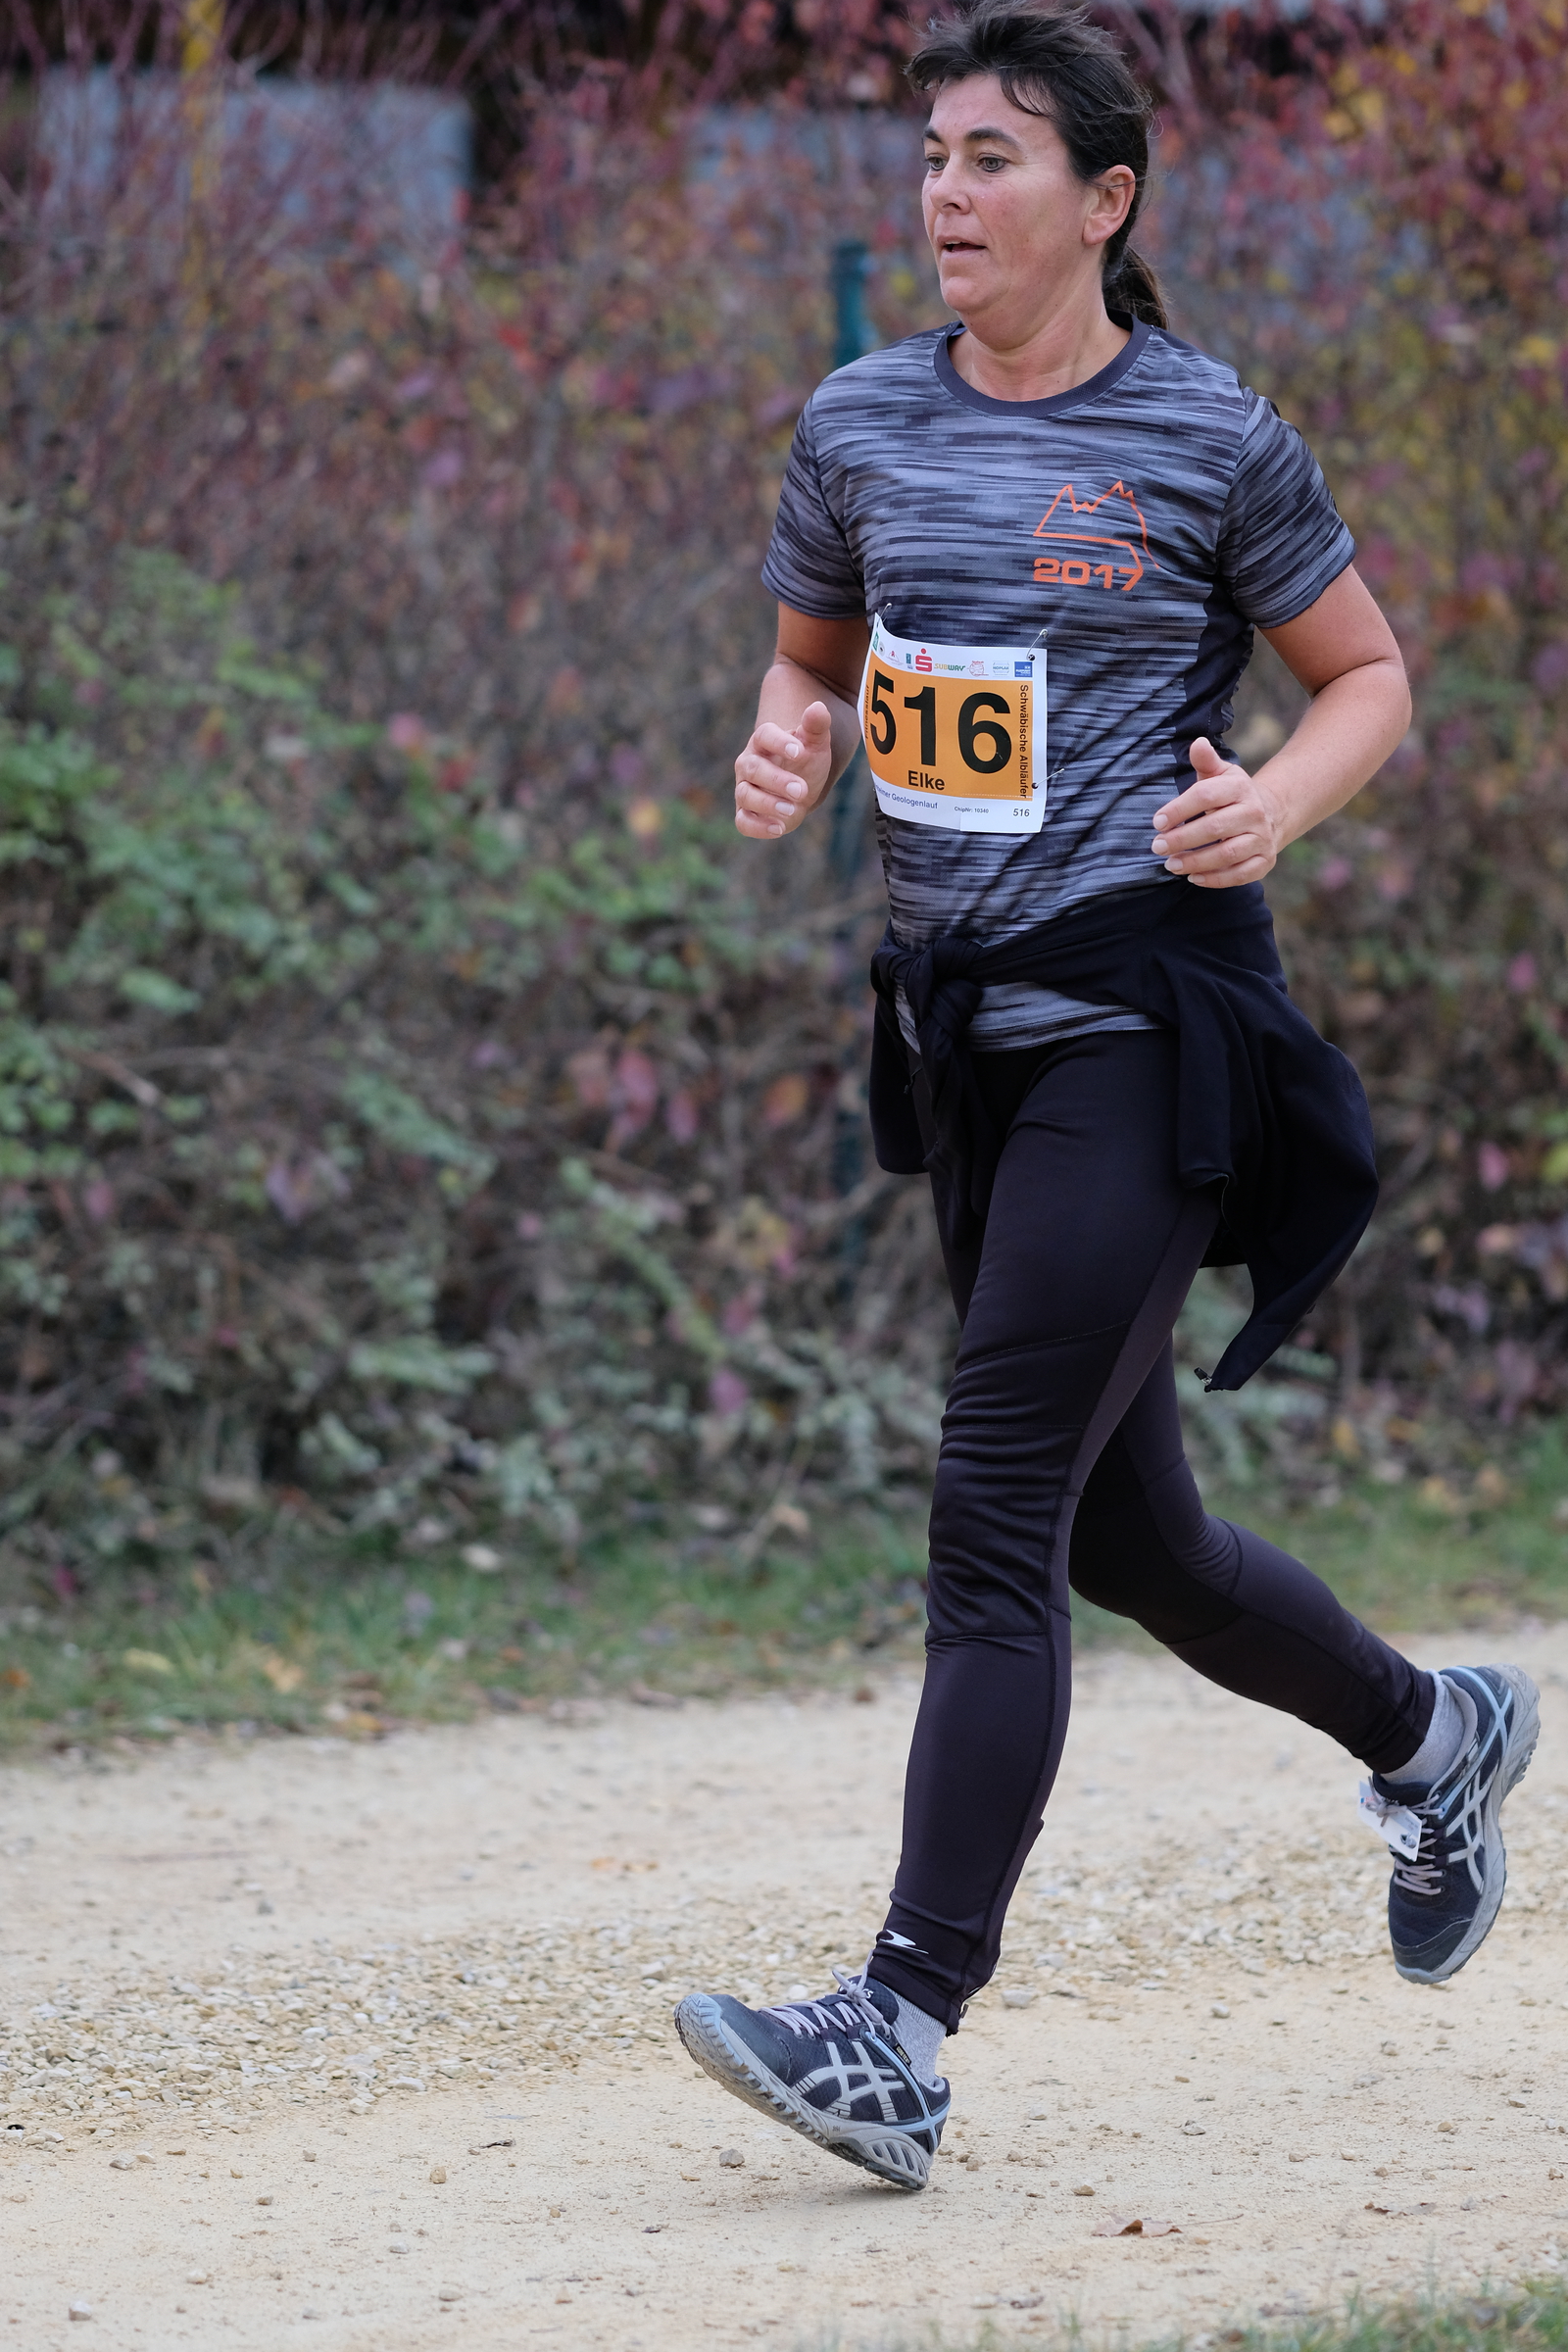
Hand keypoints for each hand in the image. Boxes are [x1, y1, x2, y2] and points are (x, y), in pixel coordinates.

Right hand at [734, 701, 832, 839]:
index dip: (779, 742)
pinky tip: (779, 829)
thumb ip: (816, 726)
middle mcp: (748, 764)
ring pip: (746, 795)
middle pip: (753, 768)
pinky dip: (758, 827)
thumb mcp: (815, 743)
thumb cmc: (805, 760)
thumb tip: (818, 707)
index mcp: (763, 741)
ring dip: (768, 804)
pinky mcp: (746, 813)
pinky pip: (743, 821)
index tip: (800, 751)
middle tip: (802, 789)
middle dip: (776, 780)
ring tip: (793, 809)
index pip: (765, 736)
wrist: (800, 786)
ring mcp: (745, 789)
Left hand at [1151, 736, 1284, 887]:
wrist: (1272, 814)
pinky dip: (1215, 879)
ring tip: (1171, 865)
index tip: (1157, 822)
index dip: (1179, 809)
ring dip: (1195, 862)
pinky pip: (1240, 874)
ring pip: (1226, 854)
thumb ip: (1206, 762)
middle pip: (1213, 828)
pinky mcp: (1264, 861)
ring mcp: (1261, 838)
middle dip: (1181, 840)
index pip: (1206, 796)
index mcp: (1240, 788)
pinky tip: (1193, 878)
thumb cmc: (1232, 795)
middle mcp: (1254, 812)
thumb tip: (1197, 743)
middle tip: (1158, 847)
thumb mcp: (1221, 775)